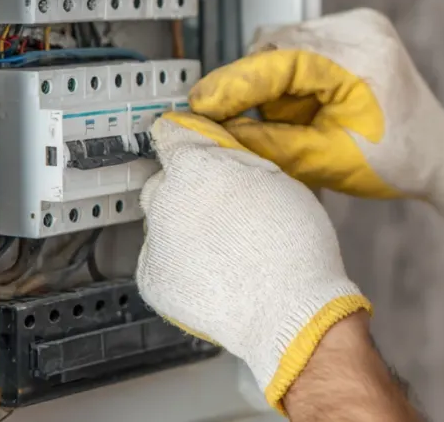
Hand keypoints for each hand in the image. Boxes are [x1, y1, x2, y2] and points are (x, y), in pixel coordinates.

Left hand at [134, 112, 371, 411]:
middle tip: (223, 208)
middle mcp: (164, 200)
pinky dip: (179, 260)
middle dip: (187, 187)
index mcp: (194, 168)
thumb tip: (216, 147)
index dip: (185, 138)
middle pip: (163, 181)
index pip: (169, 134)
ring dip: (182, 225)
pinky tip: (212, 272)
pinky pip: (160, 257)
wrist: (287, 310)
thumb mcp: (278, 178)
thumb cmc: (293, 241)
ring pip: (161, 221)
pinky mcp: (151, 279)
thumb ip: (236, 157)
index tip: (193, 146)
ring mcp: (154, 243)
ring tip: (221, 247)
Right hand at [188, 8, 443, 245]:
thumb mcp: (326, 160)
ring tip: (299, 121)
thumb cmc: (401, 160)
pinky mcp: (354, 30)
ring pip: (284, 43)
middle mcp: (362, 28)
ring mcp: (360, 24)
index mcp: (363, 56)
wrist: (438, 154)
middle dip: (257, 86)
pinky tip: (309, 106)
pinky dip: (293, 76)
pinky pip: (301, 45)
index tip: (202, 103)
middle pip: (277, 43)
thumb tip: (219, 130)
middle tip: (252, 125)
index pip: (281, 57)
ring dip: (276, 83)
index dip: (235, 82)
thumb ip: (269, 141)